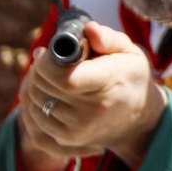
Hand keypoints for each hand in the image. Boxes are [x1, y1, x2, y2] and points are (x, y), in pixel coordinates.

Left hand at [21, 22, 167, 170]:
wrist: (139, 121)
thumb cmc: (131, 79)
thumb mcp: (130, 53)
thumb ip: (109, 38)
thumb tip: (88, 29)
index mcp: (109, 85)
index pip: (64, 77)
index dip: (47, 62)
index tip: (49, 52)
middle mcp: (92, 112)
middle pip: (43, 86)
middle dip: (39, 69)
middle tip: (50, 61)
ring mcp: (77, 130)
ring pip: (34, 102)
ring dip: (36, 85)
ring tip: (51, 77)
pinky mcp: (65, 141)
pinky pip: (33, 119)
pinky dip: (35, 103)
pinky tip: (47, 93)